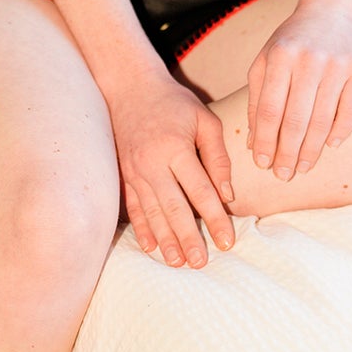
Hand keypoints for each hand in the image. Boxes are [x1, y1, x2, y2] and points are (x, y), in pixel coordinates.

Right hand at [111, 75, 235, 267]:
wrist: (130, 88)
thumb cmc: (174, 103)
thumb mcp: (204, 120)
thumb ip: (218, 156)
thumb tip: (227, 194)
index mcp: (175, 147)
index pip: (200, 190)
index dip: (216, 218)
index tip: (227, 241)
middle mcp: (151, 163)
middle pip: (173, 208)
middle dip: (188, 238)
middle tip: (201, 263)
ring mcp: (134, 171)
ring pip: (152, 212)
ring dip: (165, 240)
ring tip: (177, 262)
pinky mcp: (123, 174)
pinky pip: (133, 206)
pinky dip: (142, 228)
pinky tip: (150, 246)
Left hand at [247, 3, 351, 178]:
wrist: (332, 10)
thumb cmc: (292, 41)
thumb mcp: (266, 60)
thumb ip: (257, 98)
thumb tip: (253, 142)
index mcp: (280, 56)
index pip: (269, 109)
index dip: (265, 141)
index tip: (261, 164)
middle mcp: (308, 60)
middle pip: (296, 119)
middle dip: (288, 153)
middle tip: (283, 175)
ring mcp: (336, 65)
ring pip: (323, 120)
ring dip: (312, 150)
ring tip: (303, 167)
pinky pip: (350, 110)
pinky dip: (340, 131)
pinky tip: (329, 146)